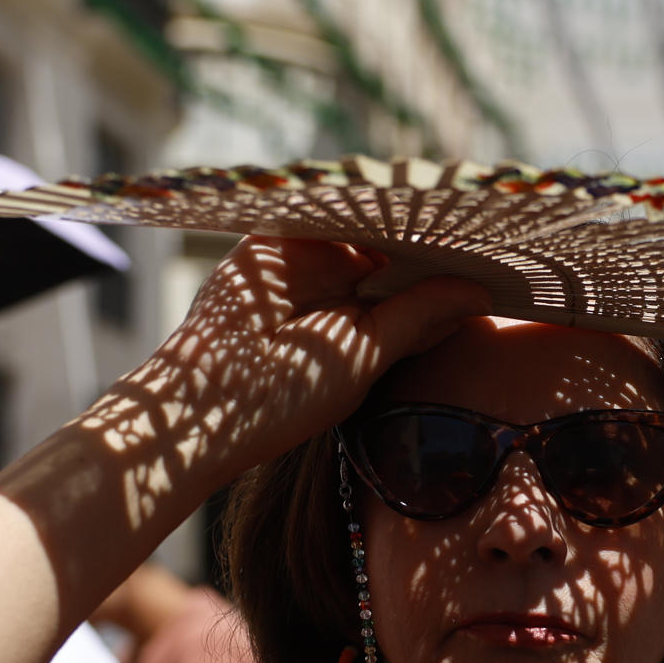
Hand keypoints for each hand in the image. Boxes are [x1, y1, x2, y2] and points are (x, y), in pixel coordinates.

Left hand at [129, 237, 489, 472]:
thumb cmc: (256, 395)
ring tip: (460, 303)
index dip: (436, 244)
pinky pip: (331, 299)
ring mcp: (270, 280)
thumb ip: (416, 318)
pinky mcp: (266, 315)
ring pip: (353, 274)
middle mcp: (278, 246)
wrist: (176, 441)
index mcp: (291, 234)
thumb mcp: (351, 354)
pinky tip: (407, 330)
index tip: (487, 257)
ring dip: (398, 291)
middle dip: (422, 268)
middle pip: (371, 246)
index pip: (383, 222)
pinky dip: (368, 312)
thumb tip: (475, 295)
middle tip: (486, 282)